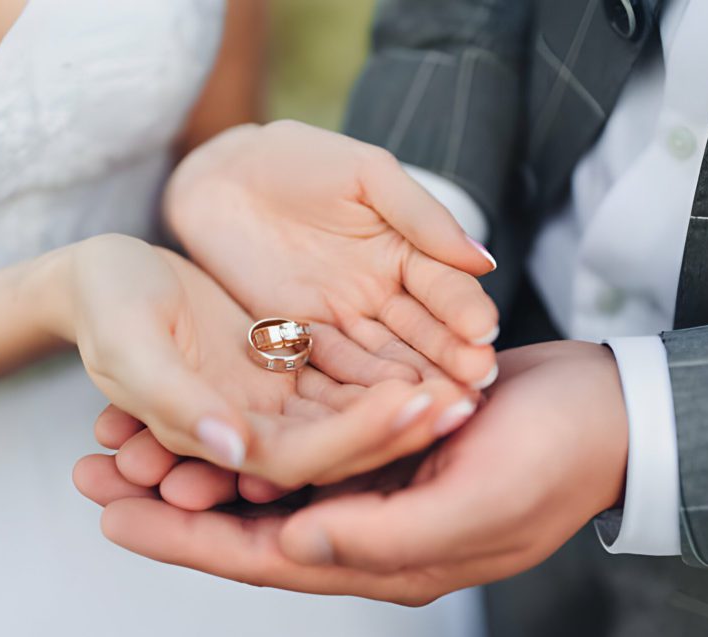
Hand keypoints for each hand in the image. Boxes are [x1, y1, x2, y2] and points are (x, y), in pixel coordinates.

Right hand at [47, 235, 475, 487]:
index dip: (359, 436)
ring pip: (353, 409)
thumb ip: (177, 401)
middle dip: (403, 425)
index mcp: (217, 438)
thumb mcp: (129, 347)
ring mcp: (274, 400)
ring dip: (407, 397)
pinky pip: (347, 370)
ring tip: (470, 375)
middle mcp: (254, 430)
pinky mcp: (286, 365)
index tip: (416, 405)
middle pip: (342, 442)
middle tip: (468, 398)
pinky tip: (434, 343)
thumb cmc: (105, 307)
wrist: (103, 277)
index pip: (302, 456)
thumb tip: (232, 450)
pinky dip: (386, 364)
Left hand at [72, 341, 629, 603]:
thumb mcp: (481, 502)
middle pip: (243, 524)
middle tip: (92, 470)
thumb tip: (296, 549)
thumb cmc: (555, 457)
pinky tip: (206, 408)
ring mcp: (368, 487)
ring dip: (196, 462)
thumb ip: (388, 537)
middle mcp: (363, 528)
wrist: (604, 411)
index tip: (112, 520)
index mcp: (381, 556)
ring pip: (259, 483)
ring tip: (126, 436)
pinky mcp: (375, 443)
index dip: (184, 542)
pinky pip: (294, 444)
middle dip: (167, 501)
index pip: (260, 559)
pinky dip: (247, 430)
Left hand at [166, 120, 499, 387]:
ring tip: (436, 404)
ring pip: (382, 357)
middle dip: (449, 357)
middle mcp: (382, 294)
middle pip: (422, 332)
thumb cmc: (300, 159)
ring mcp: (341, 319)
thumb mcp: (367, 175)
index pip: (445, 287)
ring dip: (410, 381)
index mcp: (407, 252)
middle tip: (476, 381)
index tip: (484, 332)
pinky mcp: (298, 337)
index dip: (465, 309)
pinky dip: (355, 387)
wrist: (222, 176)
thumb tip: (483, 261)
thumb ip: (421, 215)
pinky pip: (330, 366)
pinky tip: (379, 407)